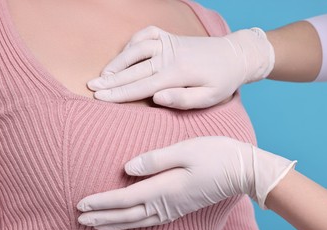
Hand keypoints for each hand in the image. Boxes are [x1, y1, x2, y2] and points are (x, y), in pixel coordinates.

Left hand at [76, 136, 294, 229]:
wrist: (241, 170)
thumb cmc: (215, 155)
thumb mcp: (184, 150)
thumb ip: (154, 160)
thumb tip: (127, 168)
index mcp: (165, 188)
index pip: (125, 199)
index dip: (101, 202)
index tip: (81, 204)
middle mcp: (166, 204)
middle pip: (127, 215)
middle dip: (101, 217)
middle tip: (79, 219)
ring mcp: (173, 209)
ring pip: (136, 222)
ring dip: (113, 224)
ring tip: (95, 225)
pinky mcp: (179, 208)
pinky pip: (149, 221)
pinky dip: (131, 224)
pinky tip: (125, 222)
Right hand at [87, 26, 273, 109]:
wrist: (234, 56)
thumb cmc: (221, 81)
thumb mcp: (209, 98)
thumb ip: (182, 100)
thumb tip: (156, 98)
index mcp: (178, 73)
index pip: (142, 86)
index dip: (119, 93)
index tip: (101, 98)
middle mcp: (170, 55)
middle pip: (134, 69)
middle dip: (111, 80)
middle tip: (92, 88)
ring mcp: (169, 43)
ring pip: (136, 49)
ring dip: (118, 61)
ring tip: (103, 75)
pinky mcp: (170, 36)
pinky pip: (146, 34)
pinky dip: (132, 42)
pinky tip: (124, 53)